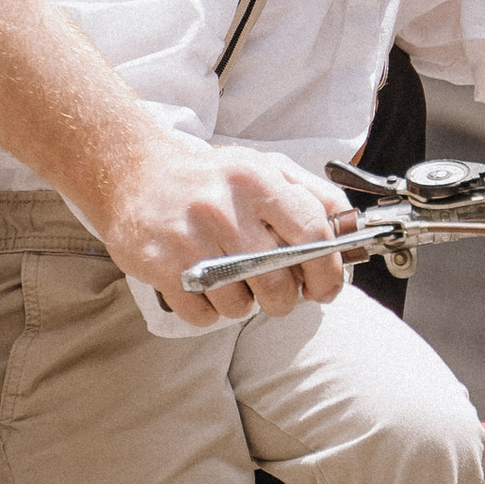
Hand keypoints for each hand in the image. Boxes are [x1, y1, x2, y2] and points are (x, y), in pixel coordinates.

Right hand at [92, 130, 350, 325]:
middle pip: (278, 282)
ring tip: (230, 278)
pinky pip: (204, 315)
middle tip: (276, 291)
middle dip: (284, 298)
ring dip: (243, 304)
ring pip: (241, 306)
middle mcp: (223, 208)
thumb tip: (351, 232)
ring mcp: (189, 240)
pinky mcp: (161, 266)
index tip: (326, 287)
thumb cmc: (210, 179)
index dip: (328, 271)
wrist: (133, 175)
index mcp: (256, 180)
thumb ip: (314, 195)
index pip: (313, 234)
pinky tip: (204, 285)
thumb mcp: (265, 168)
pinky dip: (210, 311)